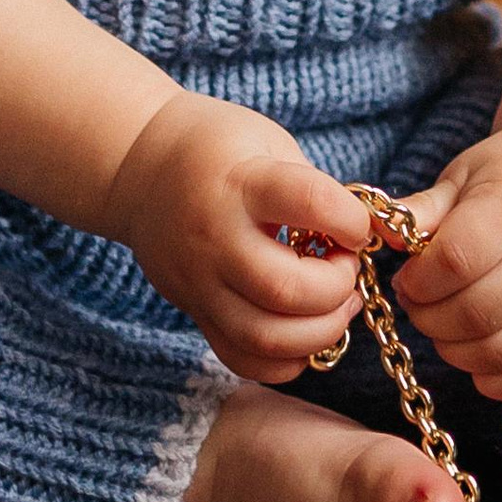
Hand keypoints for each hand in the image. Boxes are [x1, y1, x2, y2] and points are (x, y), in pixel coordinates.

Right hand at [103, 89, 377, 384]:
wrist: (139, 166)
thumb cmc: (218, 147)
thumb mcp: (269, 142)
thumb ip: (313, 188)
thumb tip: (363, 239)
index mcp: (240, 183)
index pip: (310, 203)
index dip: (351, 219)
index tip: (357, 224)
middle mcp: (214, 238)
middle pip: (286, 289)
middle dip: (337, 288)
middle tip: (346, 268)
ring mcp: (199, 283)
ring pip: (265, 337)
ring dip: (319, 331)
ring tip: (336, 304)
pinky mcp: (194, 311)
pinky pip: (242, 358)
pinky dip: (285, 359)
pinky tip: (304, 332)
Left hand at [393, 128, 501, 400]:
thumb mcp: (464, 176)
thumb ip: (423, 209)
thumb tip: (374, 232)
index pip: (460, 259)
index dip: (420, 279)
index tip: (409, 276)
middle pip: (478, 313)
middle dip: (429, 317)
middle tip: (418, 302)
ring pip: (501, 353)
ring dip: (454, 350)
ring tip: (443, 322)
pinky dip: (491, 378)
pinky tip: (473, 350)